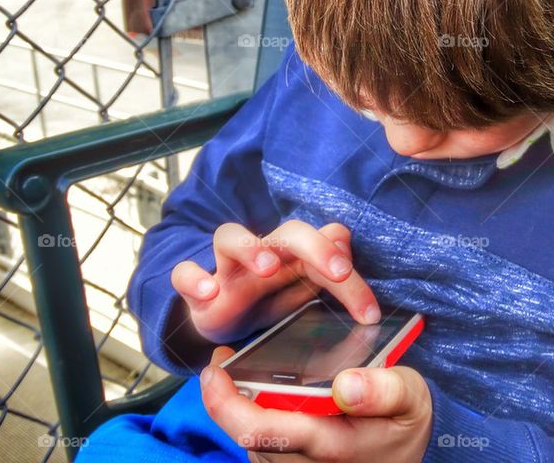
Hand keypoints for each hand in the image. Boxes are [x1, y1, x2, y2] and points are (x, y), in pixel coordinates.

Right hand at [170, 220, 379, 343]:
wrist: (221, 321)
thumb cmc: (267, 300)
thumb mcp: (301, 289)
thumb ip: (326, 268)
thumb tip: (344, 237)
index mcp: (293, 255)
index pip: (325, 247)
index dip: (348, 269)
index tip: (369, 310)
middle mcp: (261, 253)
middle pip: (287, 232)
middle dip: (315, 247)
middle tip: (338, 271)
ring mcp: (226, 268)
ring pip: (228, 235)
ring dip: (251, 247)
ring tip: (268, 267)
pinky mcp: (195, 290)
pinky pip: (183, 273)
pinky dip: (192, 277)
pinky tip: (208, 290)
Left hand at [201, 347, 432, 462]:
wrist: (410, 455)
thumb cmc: (406, 421)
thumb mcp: (410, 398)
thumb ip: (384, 390)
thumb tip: (346, 384)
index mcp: (333, 444)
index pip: (265, 433)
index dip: (228, 406)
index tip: (215, 372)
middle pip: (248, 438)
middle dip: (225, 402)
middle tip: (219, 365)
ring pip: (251, 444)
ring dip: (236, 411)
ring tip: (234, 372)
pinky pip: (263, 446)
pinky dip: (253, 419)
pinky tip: (257, 393)